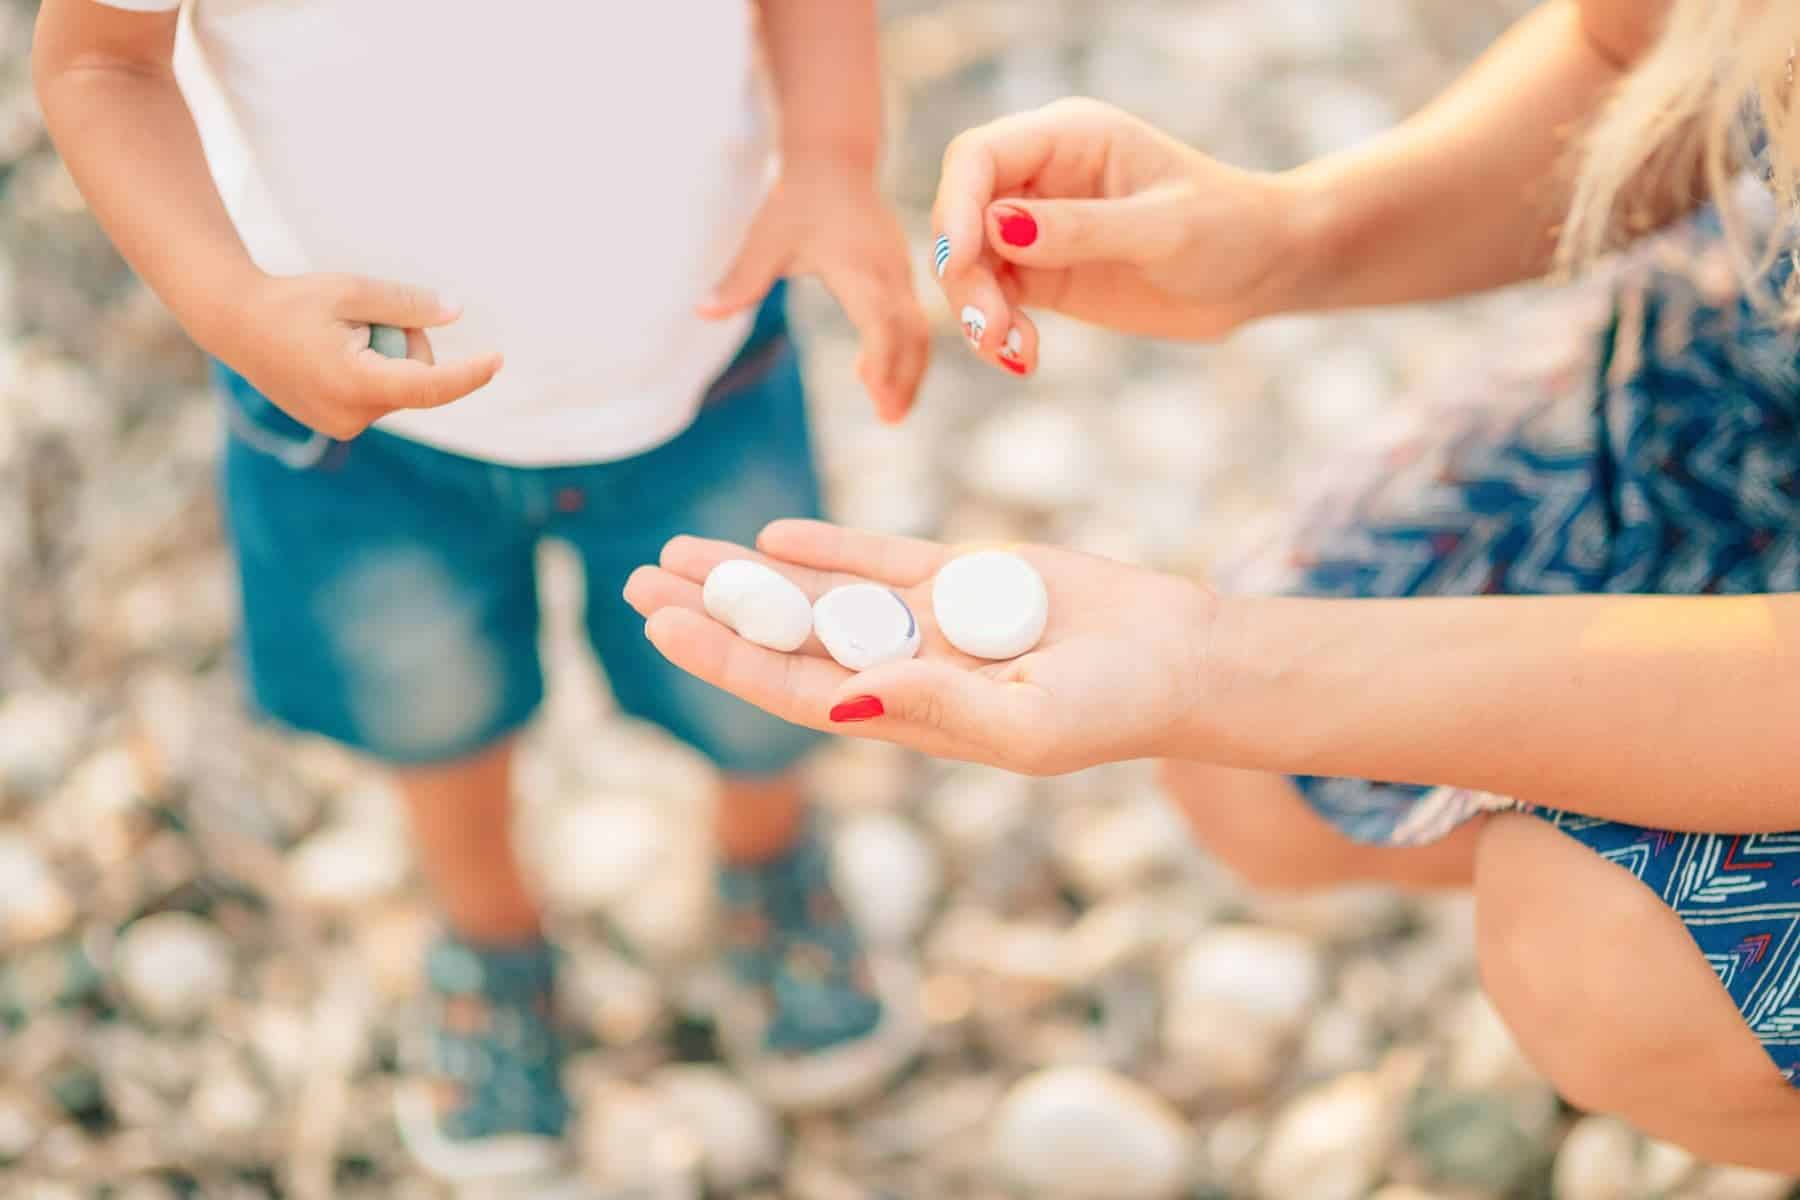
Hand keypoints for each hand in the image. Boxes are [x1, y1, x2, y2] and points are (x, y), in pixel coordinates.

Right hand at [224, 274, 502, 438]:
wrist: (235, 323)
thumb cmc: (292, 301)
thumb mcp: (352, 291)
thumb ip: (407, 304)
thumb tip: (455, 312)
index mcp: (356, 384)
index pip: (429, 387)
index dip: (468, 374)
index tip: (497, 360)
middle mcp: (351, 416)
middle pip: (417, 377)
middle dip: (406, 342)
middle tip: (357, 319)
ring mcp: (343, 426)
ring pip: (400, 385)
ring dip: (385, 355)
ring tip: (336, 338)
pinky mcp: (339, 426)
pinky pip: (380, 393)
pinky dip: (372, 369)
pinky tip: (332, 356)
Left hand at [624, 520, 1217, 773]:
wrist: (1180, 660)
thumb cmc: (1114, 709)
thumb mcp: (1027, 724)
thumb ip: (937, 705)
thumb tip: (841, 695)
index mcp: (907, 717)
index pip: (792, 688)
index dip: (725, 658)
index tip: (663, 628)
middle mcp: (903, 671)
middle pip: (785, 637)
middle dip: (712, 612)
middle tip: (639, 579)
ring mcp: (929, 622)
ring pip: (817, 594)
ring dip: (749, 575)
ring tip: (680, 550)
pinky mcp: (962, 578)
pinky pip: (878, 559)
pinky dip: (827, 547)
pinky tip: (772, 536)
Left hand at [701, 161, 929, 422]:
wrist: (834, 159)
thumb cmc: (799, 199)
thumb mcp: (766, 238)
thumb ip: (741, 279)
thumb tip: (702, 312)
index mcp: (860, 269)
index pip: (882, 326)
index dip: (883, 364)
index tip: (875, 398)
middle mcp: (889, 274)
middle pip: (911, 337)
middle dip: (904, 380)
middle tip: (890, 420)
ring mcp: (900, 273)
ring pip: (919, 331)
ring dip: (909, 371)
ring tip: (891, 410)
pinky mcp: (900, 273)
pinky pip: (913, 319)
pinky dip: (904, 351)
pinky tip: (874, 371)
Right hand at [933, 99, 1302, 371]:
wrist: (1263, 270)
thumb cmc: (1229, 229)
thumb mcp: (1164, 229)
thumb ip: (1083, 228)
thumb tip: (998, 227)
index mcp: (1070, 135)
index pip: (978, 156)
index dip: (955, 206)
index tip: (961, 264)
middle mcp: (1043, 174)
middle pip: (962, 214)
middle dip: (964, 275)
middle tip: (992, 330)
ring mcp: (1038, 226)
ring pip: (970, 264)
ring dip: (976, 311)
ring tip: (1013, 352)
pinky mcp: (1045, 273)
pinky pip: (995, 299)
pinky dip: (997, 332)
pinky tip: (1024, 358)